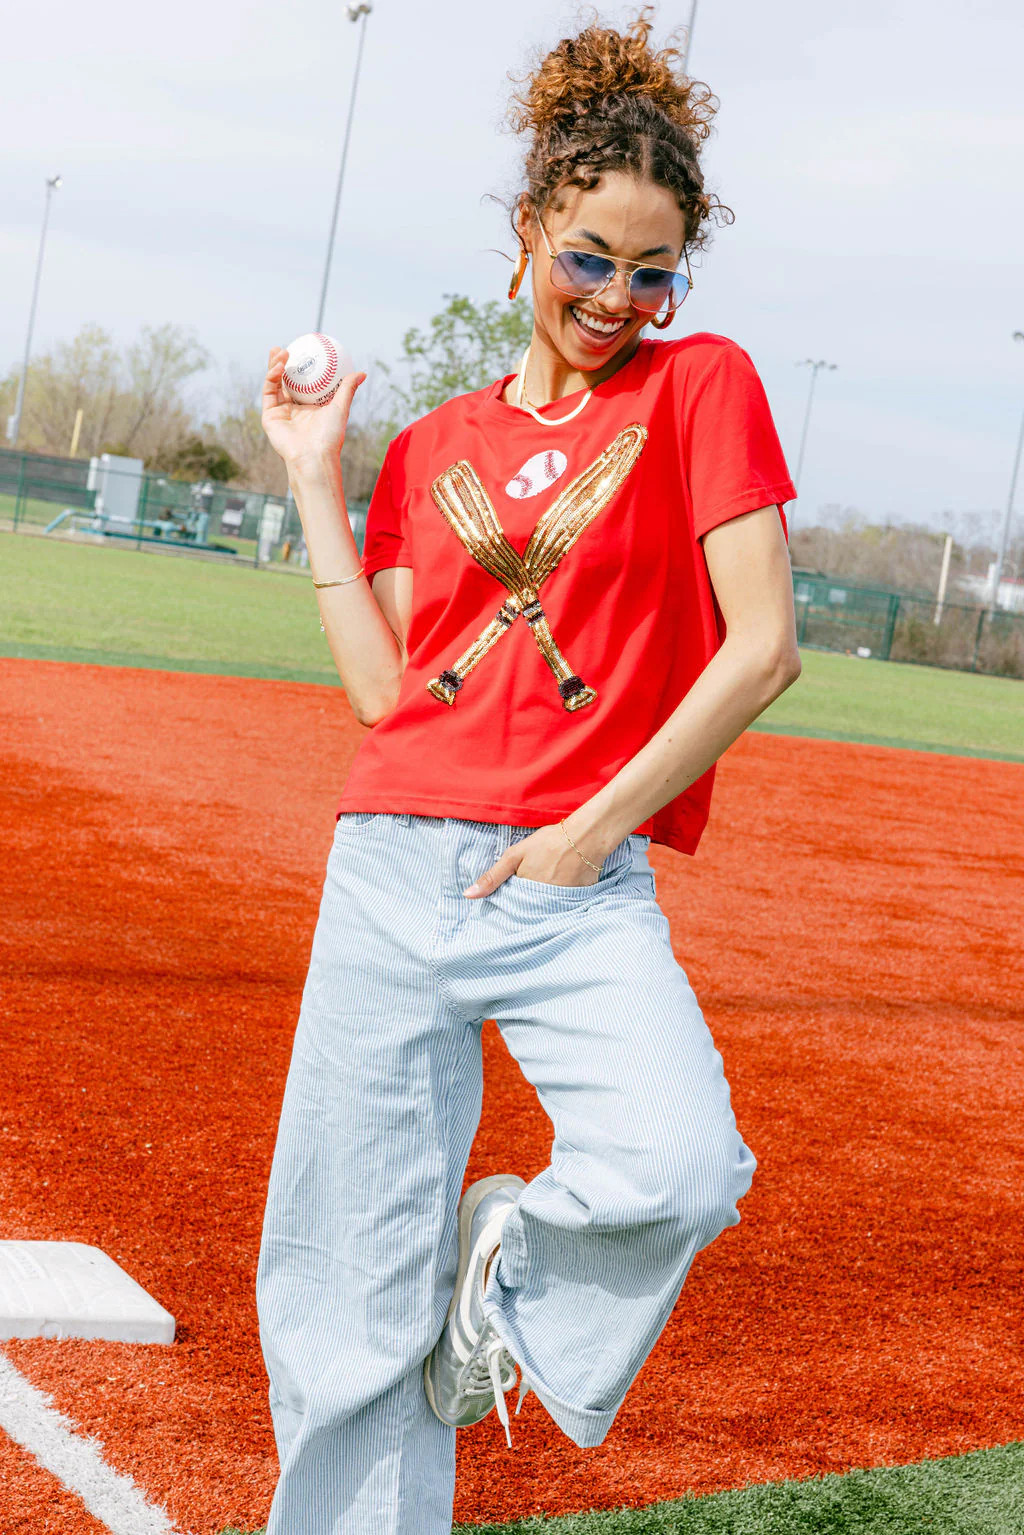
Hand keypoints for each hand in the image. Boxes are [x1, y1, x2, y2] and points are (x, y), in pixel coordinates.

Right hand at [261, 345, 365, 466]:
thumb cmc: (330, 436)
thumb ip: (347, 389)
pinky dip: (272, 377)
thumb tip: (361, 373)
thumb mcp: (340, 408)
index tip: (304, 350)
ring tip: (280, 351)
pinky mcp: (269, 417)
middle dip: (282, 363)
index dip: (301, 367)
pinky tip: (278, 366)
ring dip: (274, 366)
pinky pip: (269, 392)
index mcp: (309, 407)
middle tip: (286, 347)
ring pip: (274, 384)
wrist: (314, 456)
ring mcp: (280, 412)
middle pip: (285, 381)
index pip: (302, 383)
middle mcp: (293, 409)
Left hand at [463, 823, 601, 897]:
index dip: (510, 902)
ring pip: (546, 910)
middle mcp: (541, 903)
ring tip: (548, 888)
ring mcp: (560, 904)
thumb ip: (492, 877)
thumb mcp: (515, 855)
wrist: (586, 837)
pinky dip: (562, 902)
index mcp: (524, 893)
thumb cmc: (549, 842)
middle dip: (526, 905)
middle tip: (534, 887)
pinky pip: (564, 908)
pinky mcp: (577, 902)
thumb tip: (468, 896)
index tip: (512, 896)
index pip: (511, 907)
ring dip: (543, 904)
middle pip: (528, 911)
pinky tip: (563, 888)